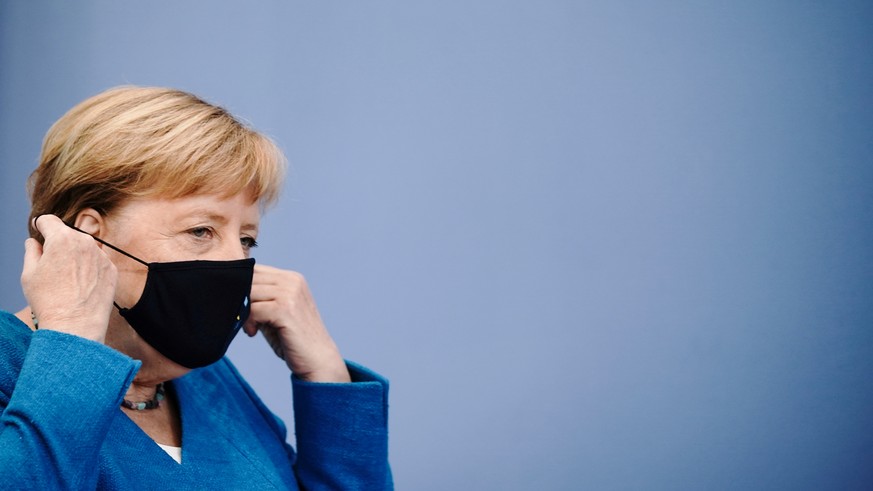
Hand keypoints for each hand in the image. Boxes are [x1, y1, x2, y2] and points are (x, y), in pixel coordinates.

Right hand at [21, 215, 117, 342]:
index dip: (41, 226)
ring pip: (84, 248)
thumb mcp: (29, 273)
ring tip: (66, 278)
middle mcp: (86, 242)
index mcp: (62, 238)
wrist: (75, 325)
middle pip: (68, 234)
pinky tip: (81, 285)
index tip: (39, 231)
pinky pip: (97, 262)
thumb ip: (32, 251)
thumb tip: (34, 241)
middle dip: (58, 243)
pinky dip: (89, 268)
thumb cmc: (49, 300)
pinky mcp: (112, 269)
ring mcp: (101, 255)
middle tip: (51, 263)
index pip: (49, 220)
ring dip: (75, 255)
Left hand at [243, 265, 350, 382]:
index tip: (242, 308)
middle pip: (250, 279)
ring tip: (250, 327)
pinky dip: (248, 322)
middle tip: (244, 321)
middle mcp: (292, 281)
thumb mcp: (276, 311)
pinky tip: (253, 333)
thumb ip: (259, 298)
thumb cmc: (293, 338)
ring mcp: (290, 293)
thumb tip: (229, 289)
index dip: (241, 287)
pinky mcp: (285, 309)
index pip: (254, 270)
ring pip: (249, 293)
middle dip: (240, 299)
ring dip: (243, 312)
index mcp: (291, 277)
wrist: (318, 359)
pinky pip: (253, 309)